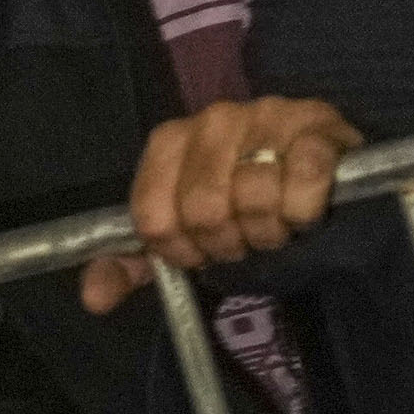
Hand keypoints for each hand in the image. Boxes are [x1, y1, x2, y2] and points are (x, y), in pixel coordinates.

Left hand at [81, 95, 362, 314]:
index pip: (154, 216)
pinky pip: (304, 179)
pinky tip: (304, 213)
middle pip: (204, 210)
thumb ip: (129, 266)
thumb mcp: (179, 237)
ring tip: (274, 226)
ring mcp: (267, 115)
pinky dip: (304, 211)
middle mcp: (214, 119)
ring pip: (255, 197)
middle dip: (228, 243)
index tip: (201, 252)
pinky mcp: (318, 123)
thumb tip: (94, 299)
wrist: (313, 173)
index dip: (181, 250)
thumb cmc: (238, 206)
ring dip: (269, 232)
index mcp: (169, 141)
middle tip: (245, 240)